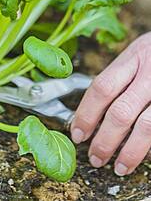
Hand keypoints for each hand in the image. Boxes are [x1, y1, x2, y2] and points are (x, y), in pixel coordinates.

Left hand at [71, 32, 150, 175]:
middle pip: (121, 111)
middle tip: (95, 157)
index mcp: (133, 57)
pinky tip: (141, 155)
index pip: (102, 88)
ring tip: (118, 167)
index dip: (86, 113)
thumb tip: (91, 111)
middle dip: (105, 140)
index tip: (77, 133)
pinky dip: (149, 146)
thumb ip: (118, 77)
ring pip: (146, 126)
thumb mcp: (135, 54)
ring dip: (129, 151)